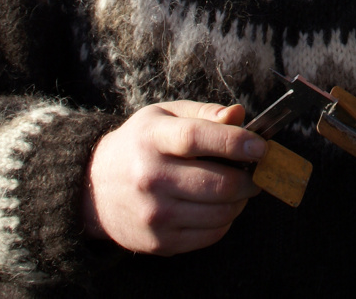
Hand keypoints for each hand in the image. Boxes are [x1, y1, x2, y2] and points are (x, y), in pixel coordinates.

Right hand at [83, 100, 264, 254]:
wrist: (94, 188)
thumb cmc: (141, 144)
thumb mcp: (165, 116)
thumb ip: (205, 113)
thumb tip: (239, 115)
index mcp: (152, 138)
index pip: (198, 138)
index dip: (236, 142)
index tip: (261, 147)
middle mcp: (150, 177)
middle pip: (217, 182)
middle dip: (250, 177)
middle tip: (258, 170)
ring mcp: (154, 214)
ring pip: (220, 212)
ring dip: (241, 200)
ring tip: (240, 187)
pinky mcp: (159, 242)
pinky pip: (211, 234)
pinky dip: (226, 220)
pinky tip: (220, 205)